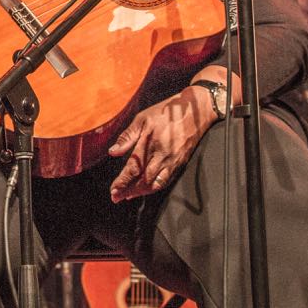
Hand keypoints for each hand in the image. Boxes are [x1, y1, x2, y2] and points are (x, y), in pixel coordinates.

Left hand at [107, 86, 216, 201]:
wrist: (194, 111)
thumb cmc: (166, 112)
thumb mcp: (142, 119)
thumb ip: (127, 136)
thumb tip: (112, 151)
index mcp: (150, 143)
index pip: (133, 168)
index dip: (122, 181)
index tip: (113, 190)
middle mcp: (162, 155)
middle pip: (144, 180)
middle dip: (129, 190)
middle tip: (117, 197)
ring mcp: (173, 160)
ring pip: (156, 183)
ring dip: (141, 192)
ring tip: (129, 195)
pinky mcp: (180, 162)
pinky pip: (166, 180)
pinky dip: (155, 187)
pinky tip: (147, 189)